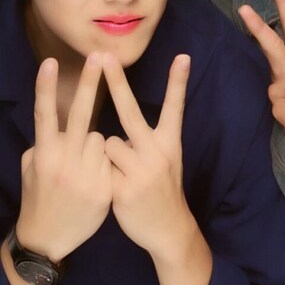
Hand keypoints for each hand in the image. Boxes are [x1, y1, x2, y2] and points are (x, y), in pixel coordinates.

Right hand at [17, 54, 111, 261]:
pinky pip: (112, 159)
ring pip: (102, 138)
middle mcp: (63, 163)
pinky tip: (95, 183)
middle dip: (90, 84)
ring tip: (82, 171)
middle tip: (99, 54)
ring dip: (97, 146)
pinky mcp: (104, 188)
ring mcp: (85, 175)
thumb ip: (45, 143)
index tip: (50, 62)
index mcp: (43, 154)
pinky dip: (107, 163)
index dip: (46, 88)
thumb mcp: (32, 168)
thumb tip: (54, 123)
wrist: (48, 240)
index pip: (45, 114)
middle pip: (81, 115)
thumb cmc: (39, 195)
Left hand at [103, 53, 193, 258]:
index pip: (175, 106)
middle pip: (131, 112)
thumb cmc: (161, 186)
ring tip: (123, 172)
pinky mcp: (122, 189)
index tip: (183, 57)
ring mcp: (140, 171)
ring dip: (108, 154)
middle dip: (117, 83)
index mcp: (170, 142)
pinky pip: (101, 167)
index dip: (178, 81)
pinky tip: (118, 188)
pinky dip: (104, 173)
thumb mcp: (166, 158)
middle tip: (105, 57)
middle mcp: (158, 152)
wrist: (168, 228)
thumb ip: (147, 139)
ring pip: (107, 143)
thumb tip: (119, 123)